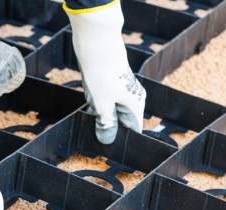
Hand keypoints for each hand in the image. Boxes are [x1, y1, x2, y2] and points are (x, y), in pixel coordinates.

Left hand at [65, 0, 146, 143]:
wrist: (96, 43)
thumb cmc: (103, 73)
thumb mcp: (102, 104)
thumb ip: (106, 124)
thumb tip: (108, 140)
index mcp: (136, 105)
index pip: (134, 131)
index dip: (122, 141)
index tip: (109, 149)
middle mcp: (132, 97)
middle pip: (121, 121)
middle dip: (107, 126)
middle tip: (95, 130)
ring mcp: (122, 89)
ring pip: (110, 110)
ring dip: (99, 113)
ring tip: (92, 107)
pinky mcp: (111, 82)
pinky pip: (104, 99)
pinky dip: (96, 101)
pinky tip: (89, 97)